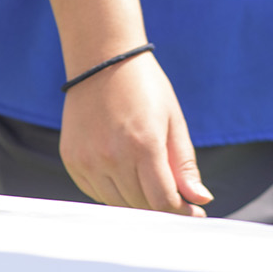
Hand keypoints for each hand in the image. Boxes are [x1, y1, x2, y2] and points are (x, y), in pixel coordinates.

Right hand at [57, 50, 210, 215]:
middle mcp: (111, 156)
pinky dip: (113, 191)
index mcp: (143, 145)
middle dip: (161, 205)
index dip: (181, 212)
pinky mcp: (72, 159)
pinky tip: (123, 172)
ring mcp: (87, 159)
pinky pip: (96, 192)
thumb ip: (184, 165)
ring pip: (118, 203)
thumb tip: (200, 201)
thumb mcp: (173, 121)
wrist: (100, 59)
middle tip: (174, 194)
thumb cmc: (144, 87)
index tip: (193, 211)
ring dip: (137, 200)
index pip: (163, 202)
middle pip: (141, 206)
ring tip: (147, 178)